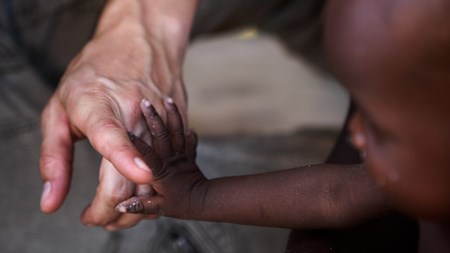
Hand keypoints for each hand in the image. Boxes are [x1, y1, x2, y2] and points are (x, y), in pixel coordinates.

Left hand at [39, 1, 187, 229]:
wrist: (141, 42)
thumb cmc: (95, 73)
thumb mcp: (59, 109)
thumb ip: (53, 158)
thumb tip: (51, 202)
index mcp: (100, 106)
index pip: (113, 136)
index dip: (126, 158)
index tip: (136, 180)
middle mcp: (136, 113)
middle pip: (134, 175)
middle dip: (112, 213)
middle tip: (94, 218)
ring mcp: (161, 120)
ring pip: (157, 179)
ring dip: (136, 208)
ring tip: (113, 212)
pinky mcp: (177, 126)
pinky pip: (170, 167)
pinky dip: (155, 188)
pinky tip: (139, 190)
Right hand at [116, 99, 205, 218]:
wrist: (206, 202)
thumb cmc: (183, 206)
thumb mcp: (159, 208)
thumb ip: (141, 205)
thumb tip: (121, 207)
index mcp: (160, 172)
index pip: (146, 155)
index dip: (137, 143)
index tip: (128, 130)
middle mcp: (171, 160)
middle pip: (162, 136)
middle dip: (153, 119)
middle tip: (144, 102)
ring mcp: (181, 155)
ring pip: (177, 131)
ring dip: (172, 115)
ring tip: (167, 99)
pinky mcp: (188, 154)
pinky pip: (187, 136)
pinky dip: (183, 125)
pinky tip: (177, 112)